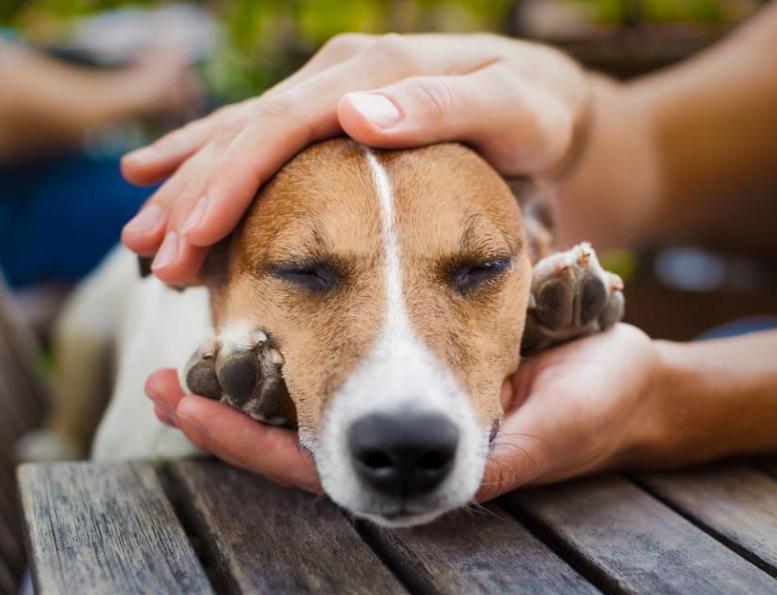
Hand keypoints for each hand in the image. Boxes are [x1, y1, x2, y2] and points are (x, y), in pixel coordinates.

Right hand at [120, 33, 589, 283]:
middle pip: (246, 133)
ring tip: (143, 239)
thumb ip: (443, 106)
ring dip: (188, 188)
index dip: (231, 178)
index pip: (282, 125)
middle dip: (192, 196)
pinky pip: (262, 145)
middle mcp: (339, 77)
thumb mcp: (509, 106)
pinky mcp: (335, 120)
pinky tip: (171, 188)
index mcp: (371, 70)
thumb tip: (356, 113)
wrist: (547, 104)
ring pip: (241, 140)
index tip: (193, 234)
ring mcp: (333, 96)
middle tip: (150, 257)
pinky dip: (215, 171)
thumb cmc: (534, 112)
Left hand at [145, 324, 684, 501]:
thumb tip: (425, 467)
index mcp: (430, 462)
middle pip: (300, 437)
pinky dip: (302, 338)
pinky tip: (261, 304)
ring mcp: (412, 405)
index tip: (188, 404)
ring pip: (316, 399)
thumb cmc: (599, 401)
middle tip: (162, 382)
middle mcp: (409, 437)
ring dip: (251, 377)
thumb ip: (494, 451)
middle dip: (230, 414)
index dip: (256, 443)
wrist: (627, 383)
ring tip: (190, 348)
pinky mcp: (423, 365)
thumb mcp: (550, 426)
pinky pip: (350, 358)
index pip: (324, 466)